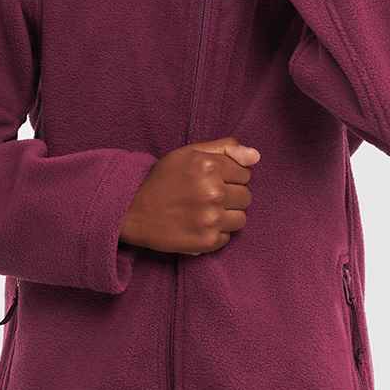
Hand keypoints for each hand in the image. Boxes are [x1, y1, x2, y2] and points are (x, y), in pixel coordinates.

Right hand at [118, 136, 259, 255]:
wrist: (133, 211)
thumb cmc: (163, 179)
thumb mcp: (189, 153)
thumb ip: (224, 148)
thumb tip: (256, 156)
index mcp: (209, 166)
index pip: (245, 173)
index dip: (230, 176)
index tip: (214, 179)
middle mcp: (213, 192)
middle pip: (246, 196)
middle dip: (231, 195)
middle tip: (208, 196)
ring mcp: (211, 218)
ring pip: (241, 218)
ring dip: (228, 215)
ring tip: (206, 211)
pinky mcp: (207, 241)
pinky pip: (229, 236)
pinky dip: (217, 232)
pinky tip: (199, 224)